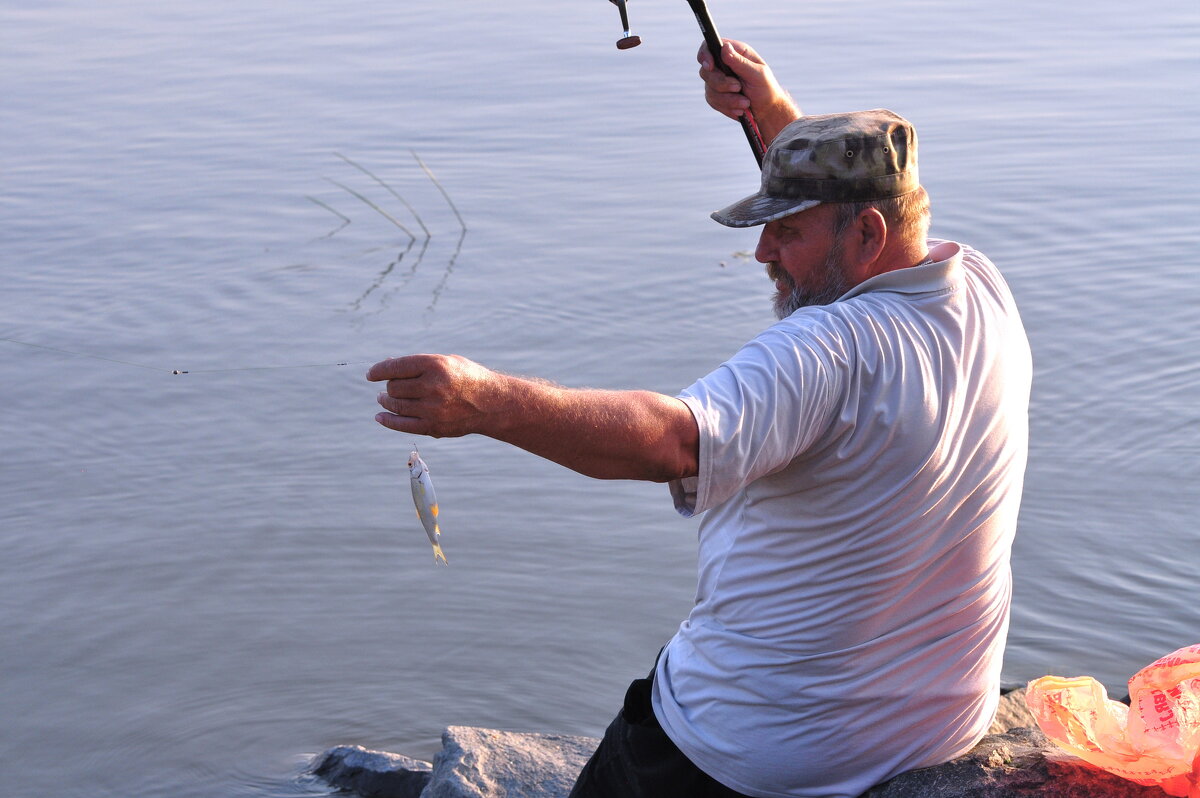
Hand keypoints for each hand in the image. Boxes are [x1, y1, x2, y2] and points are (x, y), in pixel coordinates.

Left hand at [367, 353, 499, 437]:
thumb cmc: (466, 378)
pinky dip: (388, 420)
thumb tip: (386, 366)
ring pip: (396, 405)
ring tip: (384, 398)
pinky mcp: (433, 426)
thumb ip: (418, 365)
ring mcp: (432, 408)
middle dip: (389, 386)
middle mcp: (433, 386)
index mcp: (435, 365)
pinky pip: (402, 424)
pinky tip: (381, 416)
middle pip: (394, 387)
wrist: (491, 403)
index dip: (379, 370)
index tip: (371, 374)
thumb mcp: (446, 362)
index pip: (396, 367)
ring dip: (386, 401)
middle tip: (390, 386)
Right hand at [697, 39, 798, 142]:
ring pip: (709, 88)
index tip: (710, 66)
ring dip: (728, 99)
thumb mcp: (757, 74)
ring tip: (745, 103)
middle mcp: (724, 65)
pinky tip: (740, 109)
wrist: (766, 110)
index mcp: (735, 53)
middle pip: (706, 71)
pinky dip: (727, 107)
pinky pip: (712, 101)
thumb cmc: (766, 89)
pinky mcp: (716, 95)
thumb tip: (725, 47)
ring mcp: (718, 81)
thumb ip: (740, 62)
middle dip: (721, 83)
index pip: (710, 46)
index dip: (705, 54)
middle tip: (738, 88)